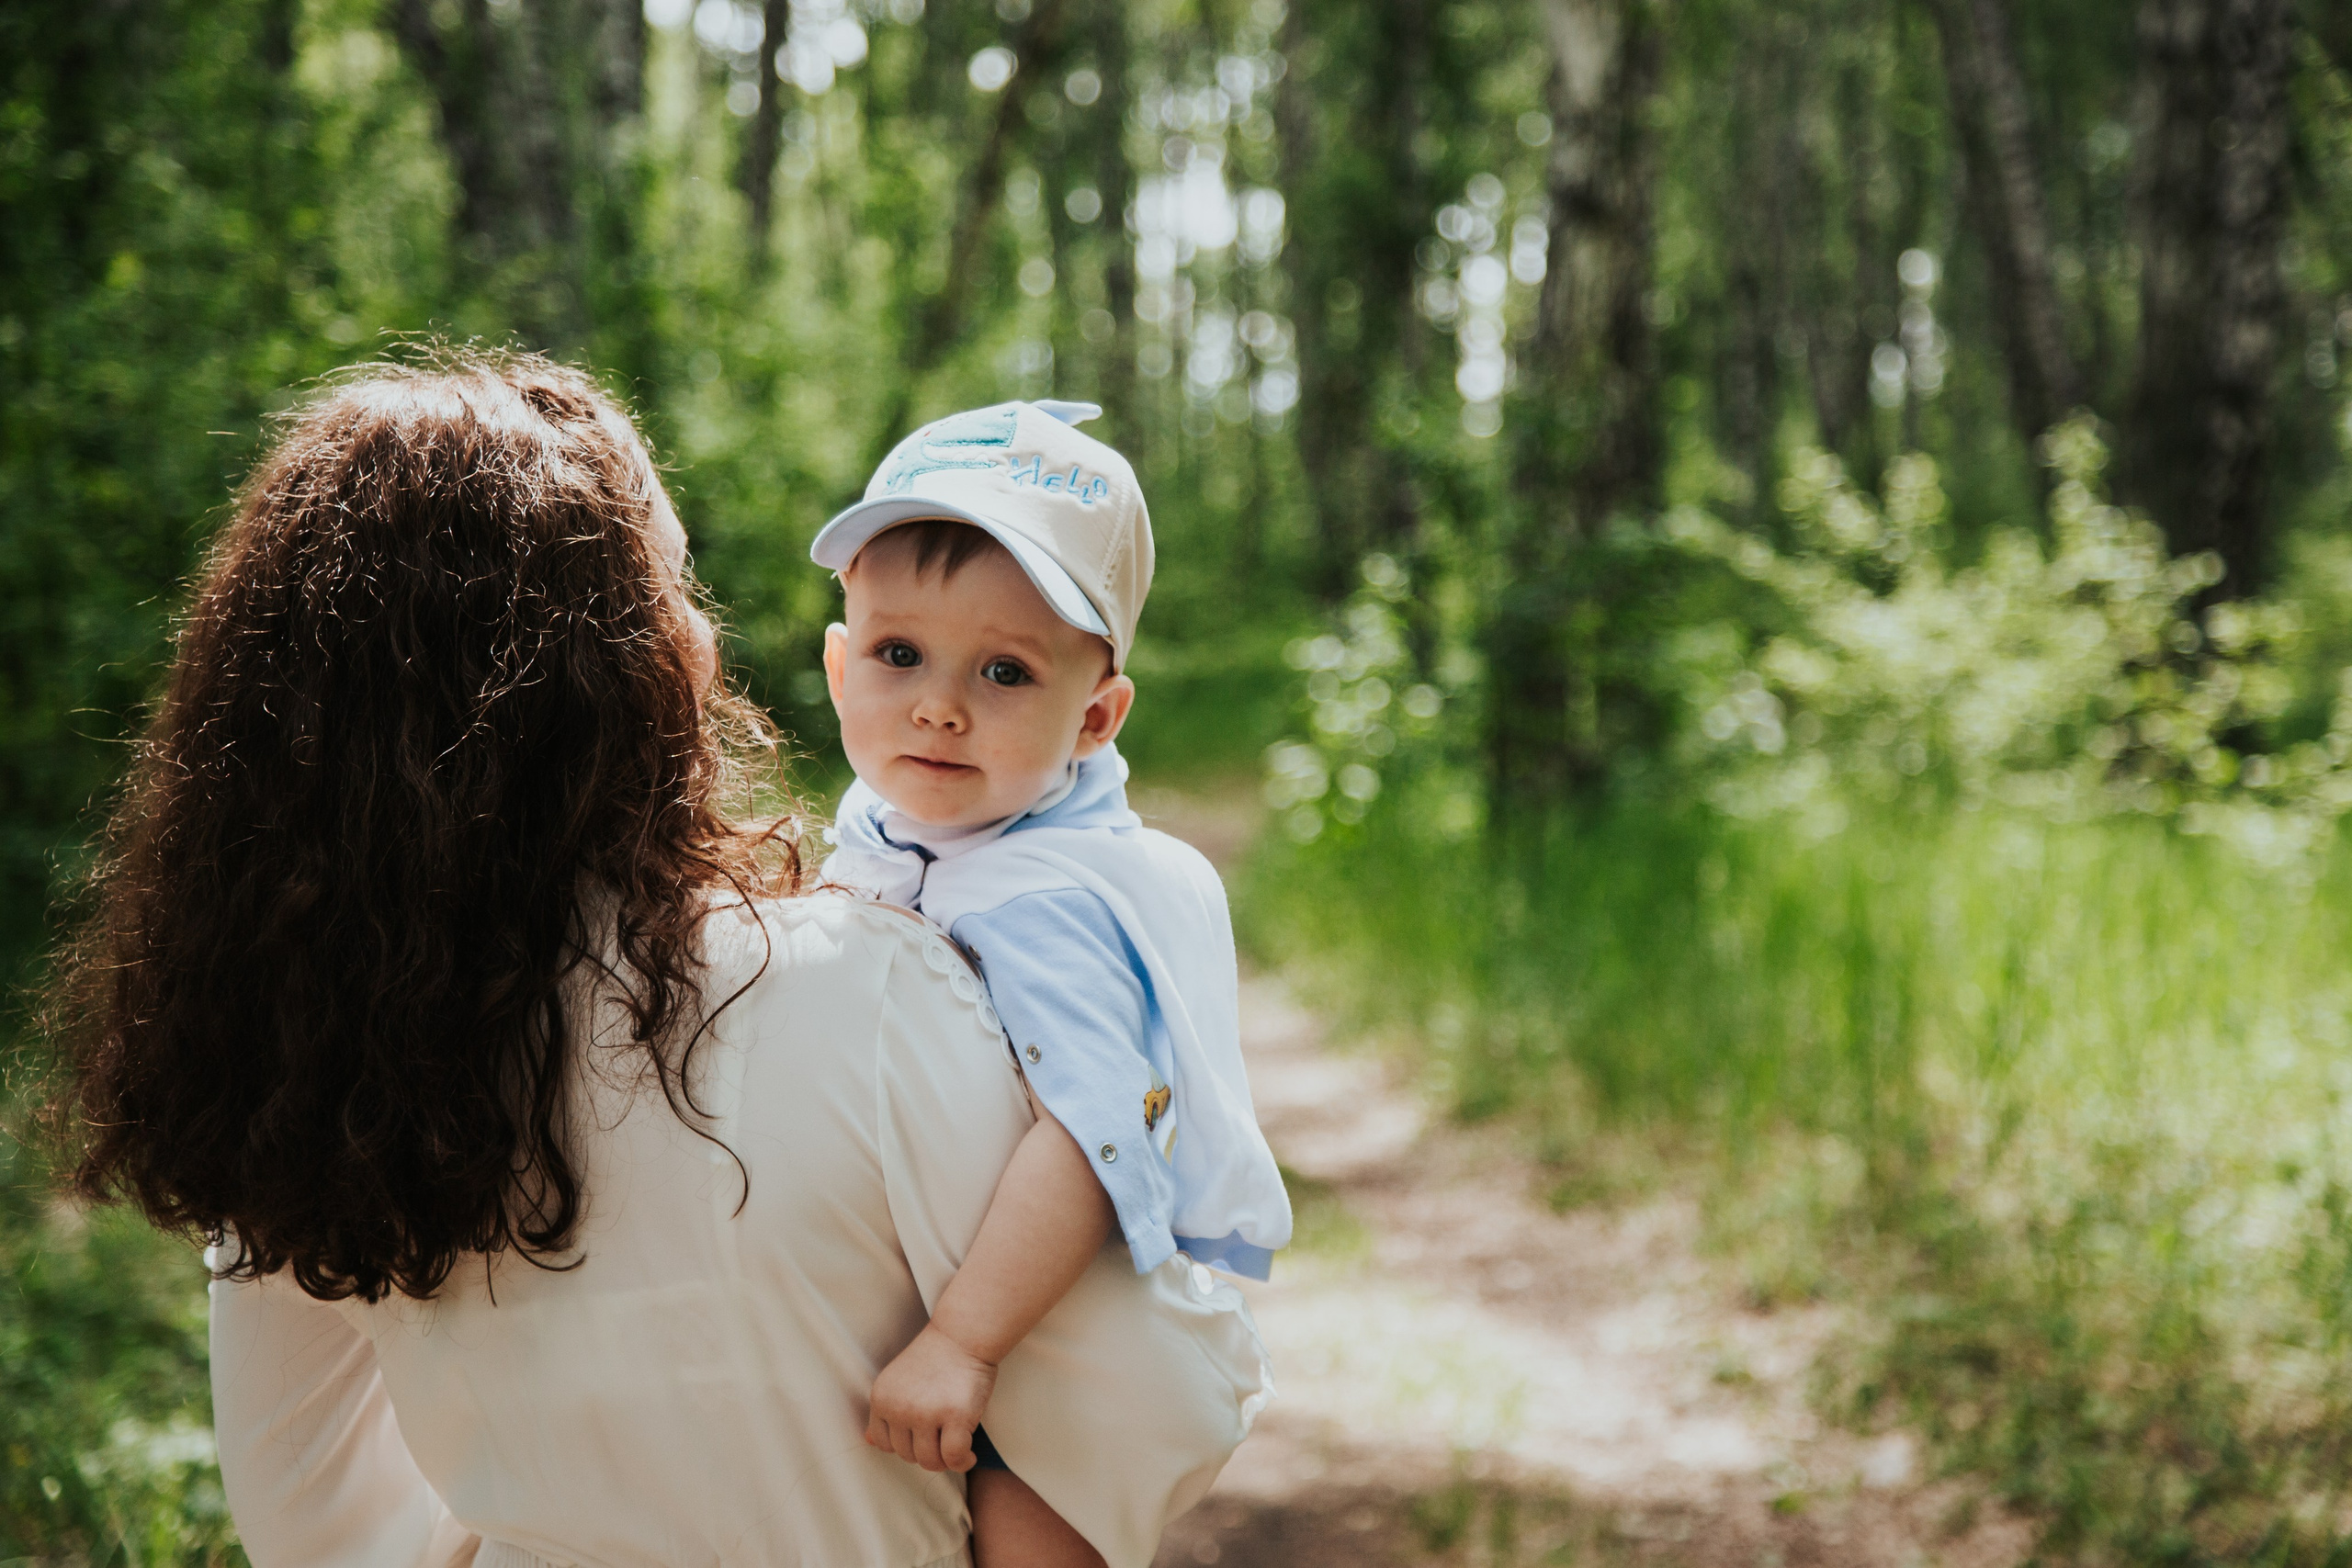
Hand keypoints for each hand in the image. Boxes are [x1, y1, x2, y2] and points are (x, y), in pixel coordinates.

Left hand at [866, 1323, 997, 1472]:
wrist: (962, 1334)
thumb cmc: (935, 1356)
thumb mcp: (898, 1381)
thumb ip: (885, 1412)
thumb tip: (870, 1441)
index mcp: (881, 1398)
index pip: (884, 1444)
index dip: (905, 1445)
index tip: (922, 1439)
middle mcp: (899, 1408)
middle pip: (907, 1456)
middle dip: (926, 1452)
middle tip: (943, 1439)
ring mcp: (927, 1413)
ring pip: (929, 1461)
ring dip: (945, 1461)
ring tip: (956, 1449)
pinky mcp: (956, 1416)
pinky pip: (954, 1457)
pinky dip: (963, 1462)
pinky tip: (969, 1455)